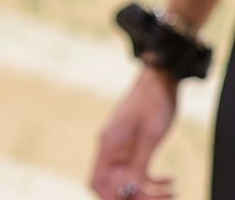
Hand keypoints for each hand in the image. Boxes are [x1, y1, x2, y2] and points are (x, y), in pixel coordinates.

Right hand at [90, 66, 177, 198]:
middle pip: (113, 185)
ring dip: (147, 191)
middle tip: (162, 198)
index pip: (97, 180)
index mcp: (108, 144)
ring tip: (171, 192)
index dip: (110, 197)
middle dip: (134, 197)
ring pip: (127, 180)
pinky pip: (137, 171)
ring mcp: (121, 147)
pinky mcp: (132, 145)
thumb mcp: (151, 136)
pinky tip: (170, 180)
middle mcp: (110, 148)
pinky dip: (152, 181)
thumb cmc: (154, 104)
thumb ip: (139, 164)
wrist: (159, 81)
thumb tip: (130, 189)